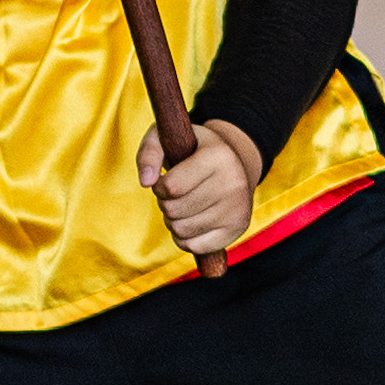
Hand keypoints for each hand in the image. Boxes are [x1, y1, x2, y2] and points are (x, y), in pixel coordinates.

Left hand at [139, 116, 262, 259]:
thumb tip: (146, 182)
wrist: (233, 160)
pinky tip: (189, 220)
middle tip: (174, 193)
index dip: (158, 187)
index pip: (171, 187)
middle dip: (164, 203)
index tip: (163, 180)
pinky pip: (196, 246)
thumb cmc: (190, 149)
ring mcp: (239, 208)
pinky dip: (183, 238)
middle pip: (174, 210)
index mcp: (218, 157)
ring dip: (172, 220)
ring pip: (182, 230)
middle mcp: (234, 183)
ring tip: (182, 205)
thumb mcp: (166, 138)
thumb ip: (148, 154)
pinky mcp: (239, 228)